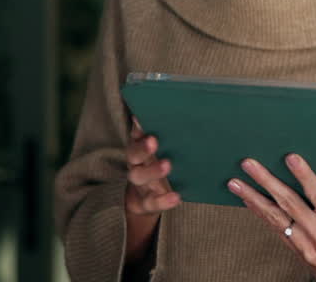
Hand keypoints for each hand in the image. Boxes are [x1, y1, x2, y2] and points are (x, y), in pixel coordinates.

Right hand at [124, 117, 180, 260]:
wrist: (147, 201)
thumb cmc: (160, 167)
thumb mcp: (165, 151)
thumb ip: (168, 135)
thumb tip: (181, 112)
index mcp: (140, 149)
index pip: (136, 135)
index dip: (138, 128)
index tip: (142, 119)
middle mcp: (137, 164)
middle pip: (134, 154)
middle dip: (143, 148)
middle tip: (153, 141)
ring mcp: (140, 185)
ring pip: (139, 177)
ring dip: (152, 171)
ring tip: (167, 165)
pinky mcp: (145, 203)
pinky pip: (152, 202)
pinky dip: (163, 200)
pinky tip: (176, 197)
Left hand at [227, 154, 315, 281]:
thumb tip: (313, 184)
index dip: (304, 176)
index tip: (290, 158)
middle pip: (289, 204)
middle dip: (266, 181)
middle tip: (249, 164)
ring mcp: (306, 247)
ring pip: (275, 218)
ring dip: (253, 198)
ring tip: (237, 184)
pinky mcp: (298, 254)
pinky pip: (276, 230)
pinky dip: (261, 214)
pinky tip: (250, 202)